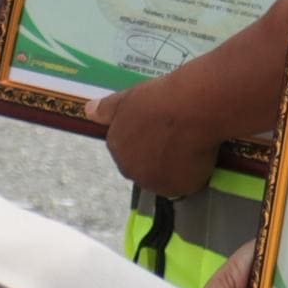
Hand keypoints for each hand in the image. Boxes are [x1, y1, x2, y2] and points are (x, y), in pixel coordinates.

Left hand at [99, 74, 228, 202]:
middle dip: (156, 156)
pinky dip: (192, 173)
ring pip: (164, 177)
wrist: (191, 108)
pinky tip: (199, 154)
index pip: (128, 150)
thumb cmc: (159, 98)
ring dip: (173, 167)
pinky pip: (185, 183)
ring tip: (189, 145)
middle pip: (144, 167)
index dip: (145, 139)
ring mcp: (155, 182)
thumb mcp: (128, 98)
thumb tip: (88, 111)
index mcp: (117, 147)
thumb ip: (107, 109)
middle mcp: (131, 170)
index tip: (159, 129)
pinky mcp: (179, 189)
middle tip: (175, 137)